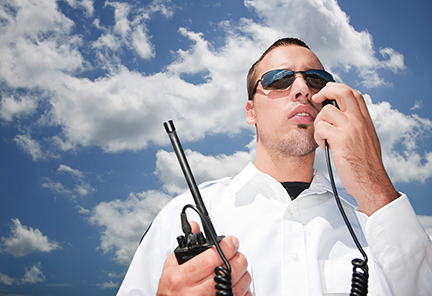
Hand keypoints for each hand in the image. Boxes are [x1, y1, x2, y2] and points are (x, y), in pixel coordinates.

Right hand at [157, 221, 251, 295]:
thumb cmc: (171, 292)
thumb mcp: (171, 267)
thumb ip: (185, 246)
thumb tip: (195, 226)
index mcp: (182, 277)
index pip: (211, 258)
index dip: (226, 246)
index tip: (232, 241)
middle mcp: (196, 292)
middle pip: (228, 271)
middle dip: (237, 258)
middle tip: (236, 254)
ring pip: (238, 285)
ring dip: (243, 273)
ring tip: (236, 268)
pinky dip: (244, 289)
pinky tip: (236, 283)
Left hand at [312, 82, 398, 215]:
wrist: (371, 183)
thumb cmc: (366, 165)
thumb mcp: (366, 140)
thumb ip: (356, 127)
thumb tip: (342, 118)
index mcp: (365, 121)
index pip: (354, 94)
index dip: (338, 88)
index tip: (327, 93)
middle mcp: (359, 121)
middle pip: (342, 92)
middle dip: (326, 90)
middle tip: (316, 98)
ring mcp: (351, 129)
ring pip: (326, 111)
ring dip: (318, 123)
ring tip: (322, 137)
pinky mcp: (341, 139)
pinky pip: (321, 127)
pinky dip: (318, 136)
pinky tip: (324, 146)